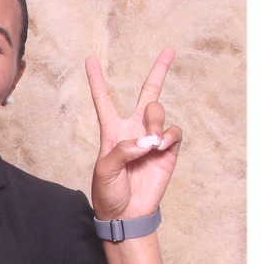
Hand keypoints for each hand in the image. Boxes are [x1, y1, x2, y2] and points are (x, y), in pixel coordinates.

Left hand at [85, 49, 182, 222]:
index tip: (90, 59)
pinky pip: (173, 131)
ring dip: (155, 121)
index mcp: (112, 131)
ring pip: (159, 110)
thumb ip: (122, 150)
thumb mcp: (104, 171)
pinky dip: (168, 136)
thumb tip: (147, 140)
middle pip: (148, 92)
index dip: (97, 80)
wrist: (127, 214)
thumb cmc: (108, 193)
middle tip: (169, 50)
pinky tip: (160, 147)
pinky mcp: (168, 149)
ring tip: (150, 143)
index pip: (104, 100)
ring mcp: (153, 137)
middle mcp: (134, 129)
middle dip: (159, 70)